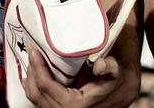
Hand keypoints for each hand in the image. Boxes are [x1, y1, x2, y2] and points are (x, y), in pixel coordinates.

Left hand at [23, 51, 138, 107]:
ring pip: (37, 100)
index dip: (38, 68)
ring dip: (31, 81)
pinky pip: (41, 103)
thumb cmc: (118, 78)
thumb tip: (100, 65)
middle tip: (30, 52)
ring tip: (31, 62)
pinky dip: (35, 90)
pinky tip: (33, 77)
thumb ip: (109, 67)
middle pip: (38, 94)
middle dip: (32, 72)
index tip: (34, 51)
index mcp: (77, 105)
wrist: (123, 90)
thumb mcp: (116, 69)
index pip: (47, 86)